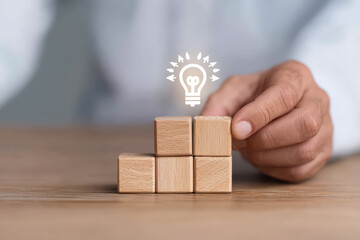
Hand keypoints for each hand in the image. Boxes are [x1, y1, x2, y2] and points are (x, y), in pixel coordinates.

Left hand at [201, 60, 332, 181]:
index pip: (284, 95)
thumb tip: (206, 124)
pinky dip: (274, 168)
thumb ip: (219, 103)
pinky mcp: (322, 152)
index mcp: (295, 76)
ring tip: (248, 149)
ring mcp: (325, 128)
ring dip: (267, 156)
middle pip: (304, 124)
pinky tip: (261, 157)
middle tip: (239, 142)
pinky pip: (302, 169)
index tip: (236, 129)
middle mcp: (317, 100)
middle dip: (264, 139)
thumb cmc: (256, 94)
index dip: (259, 114)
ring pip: (304, 150)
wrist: (279, 103)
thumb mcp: (234, 89)